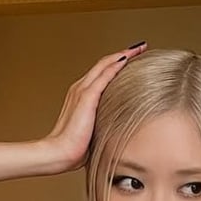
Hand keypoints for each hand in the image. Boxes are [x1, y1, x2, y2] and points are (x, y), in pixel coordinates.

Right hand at [40, 42, 147, 172]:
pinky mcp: (86, 97)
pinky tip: (127, 59)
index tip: (133, 59)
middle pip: (104, 64)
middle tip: (141, 47)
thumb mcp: (94, 130)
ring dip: (123, 55)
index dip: (117, 63)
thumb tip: (120, 128)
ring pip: (105, 65)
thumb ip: (104, 122)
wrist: (59, 153)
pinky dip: (115, 65)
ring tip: (139, 49)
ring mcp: (82, 91)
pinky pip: (104, 76)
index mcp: (81, 96)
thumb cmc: (75, 148)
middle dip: (124, 53)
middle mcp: (80, 88)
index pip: (101, 73)